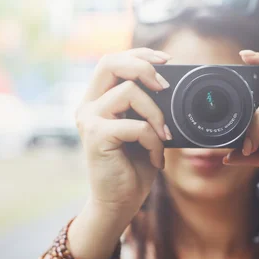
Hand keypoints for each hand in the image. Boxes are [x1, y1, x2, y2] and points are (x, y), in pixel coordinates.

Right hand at [75, 48, 172, 218]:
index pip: (112, 61)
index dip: (139, 54)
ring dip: (156, 114)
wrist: (120, 203)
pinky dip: (153, 140)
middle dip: (143, 66)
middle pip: (110, 62)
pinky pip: (135, 125)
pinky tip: (156, 158)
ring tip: (163, 137)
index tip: (167, 60)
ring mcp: (89, 120)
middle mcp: (89, 106)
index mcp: (98, 101)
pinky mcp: (96, 137)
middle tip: (165, 86)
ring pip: (128, 92)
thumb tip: (170, 85)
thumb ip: (148, 107)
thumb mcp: (145, 130)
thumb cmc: (134, 167)